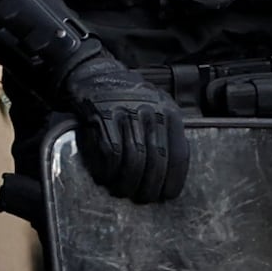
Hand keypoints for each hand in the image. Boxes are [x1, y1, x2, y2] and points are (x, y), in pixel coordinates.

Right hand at [66, 57, 187, 205]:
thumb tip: (168, 173)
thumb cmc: (125, 97)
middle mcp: (151, 112)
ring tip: (121, 191)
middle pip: (156, 160)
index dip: (174, 180)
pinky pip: (110, 151)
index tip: (166, 195)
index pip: (179, 154)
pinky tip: (104, 176)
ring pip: (134, 159)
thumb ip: (163, 133)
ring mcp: (126, 113)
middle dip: (149, 186)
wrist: (92, 72)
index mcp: (169, 112)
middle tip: (141, 198)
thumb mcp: (153, 108)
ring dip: (127, 182)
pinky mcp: (102, 115)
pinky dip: (108, 169)